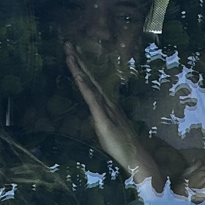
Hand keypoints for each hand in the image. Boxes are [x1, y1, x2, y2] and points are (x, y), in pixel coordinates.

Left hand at [65, 43, 166, 190]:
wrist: (137, 160)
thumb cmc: (124, 150)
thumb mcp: (108, 133)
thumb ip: (102, 122)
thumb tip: (96, 116)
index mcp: (108, 106)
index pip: (92, 85)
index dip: (82, 69)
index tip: (73, 55)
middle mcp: (108, 103)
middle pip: (90, 78)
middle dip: (79, 61)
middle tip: (67, 44)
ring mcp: (106, 109)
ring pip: (90, 85)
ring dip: (79, 68)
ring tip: (69, 53)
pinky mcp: (103, 119)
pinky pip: (92, 99)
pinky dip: (85, 86)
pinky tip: (78, 75)